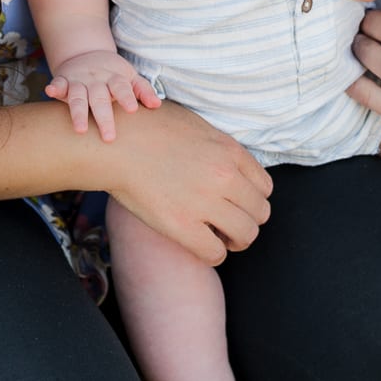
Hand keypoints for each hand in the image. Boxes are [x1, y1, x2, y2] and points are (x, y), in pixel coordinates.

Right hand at [45, 51, 160, 141]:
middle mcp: (97, 81)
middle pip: (100, 99)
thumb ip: (142, 90)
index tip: (132, 110)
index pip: (122, 88)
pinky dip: (54, 87)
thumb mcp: (130, 77)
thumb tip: (157, 105)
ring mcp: (79, 81)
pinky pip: (58, 84)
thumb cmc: (113, 74)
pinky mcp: (64, 80)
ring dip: (78, 112)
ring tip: (80, 129)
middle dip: (104, 117)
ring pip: (78, 97)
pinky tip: (50, 91)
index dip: (127, 97)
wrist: (87, 54)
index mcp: (115, 78)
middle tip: (109, 137)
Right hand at [99, 102, 272, 265]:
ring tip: (220, 238)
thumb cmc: (149, 128)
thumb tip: (229, 163)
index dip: (253, 200)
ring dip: (236, 241)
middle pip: (260, 213)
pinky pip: (215, 253)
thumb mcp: (196, 126)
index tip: (239, 204)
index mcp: (229, 151)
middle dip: (248, 221)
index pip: (265, 187)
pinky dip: (213, 254)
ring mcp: (204, 201)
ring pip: (246, 235)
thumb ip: (219, 148)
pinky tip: (201, 245)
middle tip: (230, 224)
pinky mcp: (181, 225)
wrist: (116, 141)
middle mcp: (224, 176)